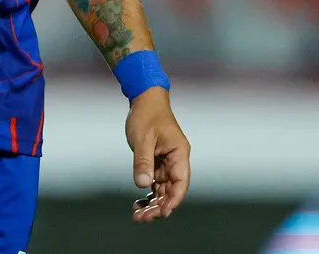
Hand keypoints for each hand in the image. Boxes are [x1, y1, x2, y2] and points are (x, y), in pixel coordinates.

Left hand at [125, 86, 189, 222]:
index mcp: (179, 154)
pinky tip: (138, 204)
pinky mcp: (156, 163)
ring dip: (152, 203)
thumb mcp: (143, 138)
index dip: (174, 200)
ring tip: (138, 215)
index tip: (162, 213)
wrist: (144, 100)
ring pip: (163, 190)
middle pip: (171, 190)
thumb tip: (143, 185)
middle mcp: (176, 161)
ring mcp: (166, 163)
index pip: (181, 182)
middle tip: (142, 218)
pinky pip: (154, 184)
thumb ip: (143, 161)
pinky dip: (147, 194)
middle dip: (159, 206)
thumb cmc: (147, 115)